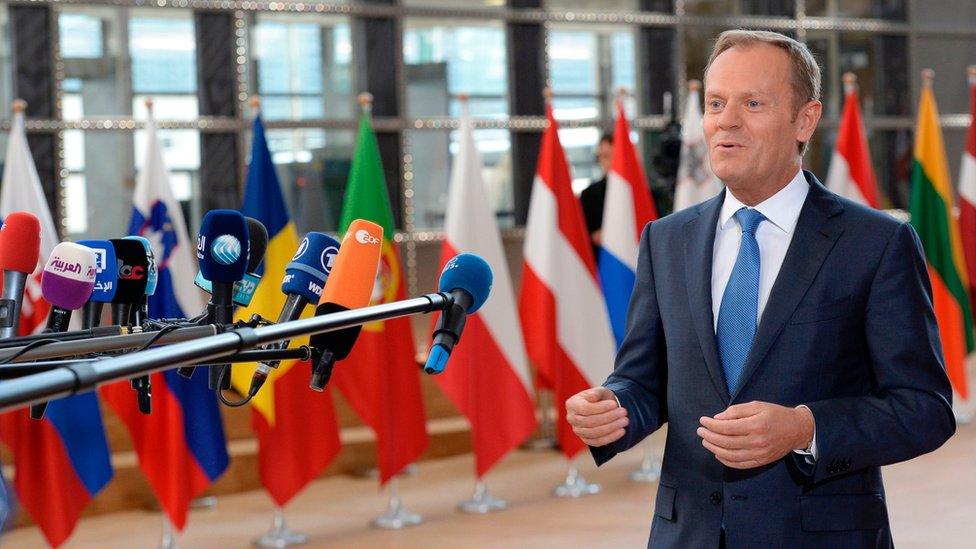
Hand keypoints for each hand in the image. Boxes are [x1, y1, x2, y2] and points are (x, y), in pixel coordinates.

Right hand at [566, 387, 627, 446]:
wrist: (602, 408)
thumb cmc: (600, 398)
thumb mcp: (599, 391)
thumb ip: (596, 392)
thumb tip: (592, 397)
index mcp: (572, 404)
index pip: (586, 408)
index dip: (601, 407)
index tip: (615, 404)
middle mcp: (572, 418)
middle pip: (589, 421)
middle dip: (609, 417)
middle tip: (624, 412)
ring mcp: (578, 431)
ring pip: (594, 433)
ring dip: (611, 428)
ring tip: (625, 421)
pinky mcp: (586, 440)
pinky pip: (597, 442)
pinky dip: (610, 438)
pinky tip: (621, 431)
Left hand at [697, 401, 813, 469]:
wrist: (797, 430)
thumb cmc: (776, 414)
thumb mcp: (757, 405)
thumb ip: (736, 411)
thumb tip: (718, 418)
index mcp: (755, 425)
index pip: (727, 427)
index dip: (711, 425)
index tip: (702, 421)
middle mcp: (757, 441)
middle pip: (726, 442)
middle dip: (709, 437)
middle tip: (700, 431)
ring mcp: (759, 454)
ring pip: (731, 455)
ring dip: (714, 449)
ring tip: (705, 442)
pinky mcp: (761, 461)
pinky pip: (740, 465)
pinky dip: (726, 461)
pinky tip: (718, 454)